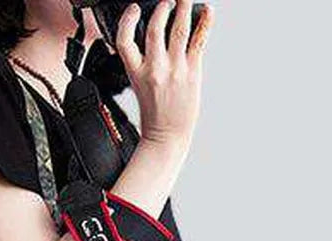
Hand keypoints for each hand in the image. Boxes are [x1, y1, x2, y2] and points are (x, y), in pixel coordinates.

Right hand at [114, 0, 213, 151]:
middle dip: (162, 7)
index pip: (124, 40)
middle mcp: (154, 68)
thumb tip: (155, 40)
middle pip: (155, 28)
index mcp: (136, 73)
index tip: (134, 9)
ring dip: (183, 7)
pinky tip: (207, 11)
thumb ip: (144, 63)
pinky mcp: (192, 71)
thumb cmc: (155, 116)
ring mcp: (174, 69)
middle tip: (168, 0)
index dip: (127, 20)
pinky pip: (199, 41)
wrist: (167, 137)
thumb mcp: (139, 87)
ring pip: (179, 28)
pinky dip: (204, 23)